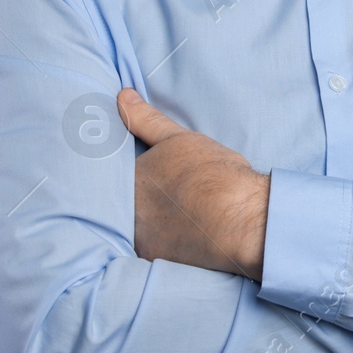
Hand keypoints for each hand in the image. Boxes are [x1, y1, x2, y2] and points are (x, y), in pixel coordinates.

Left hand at [117, 89, 269, 280]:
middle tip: (156, 189)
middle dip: (127, 193)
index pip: (111, 170)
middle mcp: (123, 207)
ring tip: (164, 209)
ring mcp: (135, 235)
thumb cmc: (214, 175)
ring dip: (138, 216)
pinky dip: (154, 237)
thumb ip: (146, 120)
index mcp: (127, 176)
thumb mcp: (180, 139)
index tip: (139, 169)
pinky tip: (172, 229)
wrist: (242, 219)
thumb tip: (122, 97)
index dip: (125, 168)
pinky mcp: (151, 256)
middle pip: (116, 197)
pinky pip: (143, 243)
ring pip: (127, 222)